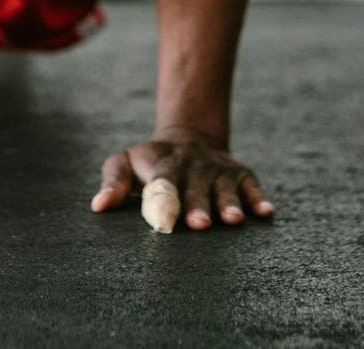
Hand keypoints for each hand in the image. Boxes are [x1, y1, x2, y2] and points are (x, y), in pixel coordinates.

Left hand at [89, 125, 274, 230]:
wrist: (189, 137)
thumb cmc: (149, 162)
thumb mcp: (125, 163)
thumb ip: (113, 182)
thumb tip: (98, 206)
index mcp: (163, 164)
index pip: (163, 181)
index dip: (164, 199)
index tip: (163, 219)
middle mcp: (193, 166)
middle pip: (195, 187)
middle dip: (198, 205)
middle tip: (200, 225)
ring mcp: (218, 169)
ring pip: (224, 187)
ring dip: (229, 203)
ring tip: (232, 221)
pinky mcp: (240, 174)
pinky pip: (251, 185)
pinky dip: (258, 198)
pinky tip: (265, 213)